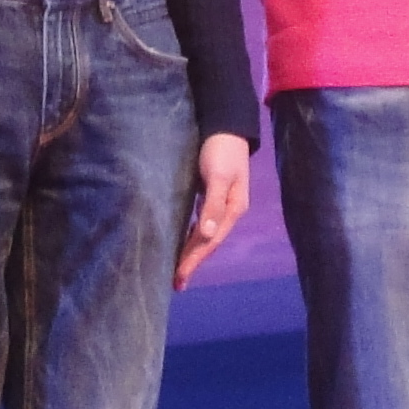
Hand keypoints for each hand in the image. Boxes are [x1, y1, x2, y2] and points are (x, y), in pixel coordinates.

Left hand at [175, 134, 251, 289]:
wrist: (226, 125)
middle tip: (176, 284)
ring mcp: (222, 203)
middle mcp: (229, 211)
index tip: (178, 278)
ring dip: (193, 252)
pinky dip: (192, 236)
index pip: (210, 242)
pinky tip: (184, 241)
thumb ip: (212, 205)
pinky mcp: (211, 195)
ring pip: (205, 235)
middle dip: (193, 262)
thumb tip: (208, 236)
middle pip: (209, 243)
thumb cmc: (221, 150)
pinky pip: (201, 223)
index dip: (194, 261)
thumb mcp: (218, 176)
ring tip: (179, 269)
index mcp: (233, 209)